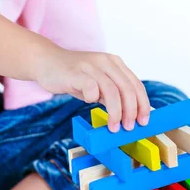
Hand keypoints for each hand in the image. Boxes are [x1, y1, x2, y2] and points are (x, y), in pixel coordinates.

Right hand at [34, 44, 149, 131]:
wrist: (46, 62)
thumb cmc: (74, 77)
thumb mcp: (99, 85)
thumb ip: (113, 96)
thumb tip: (130, 117)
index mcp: (115, 64)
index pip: (136, 85)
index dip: (143, 105)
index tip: (143, 122)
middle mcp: (106, 62)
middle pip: (128, 89)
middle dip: (131, 112)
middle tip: (128, 127)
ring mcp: (91, 66)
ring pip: (112, 91)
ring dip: (116, 112)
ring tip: (113, 127)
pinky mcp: (75, 72)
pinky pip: (91, 87)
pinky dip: (93, 98)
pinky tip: (90, 103)